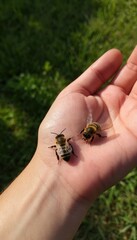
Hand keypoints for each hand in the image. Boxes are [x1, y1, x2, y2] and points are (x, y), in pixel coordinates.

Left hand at [37, 47, 136, 201]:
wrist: (64, 164)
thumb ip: (95, 75)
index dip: (133, 60)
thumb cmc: (62, 129)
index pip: (124, 75)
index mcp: (103, 99)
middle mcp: (121, 108)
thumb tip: (116, 53)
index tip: (136, 47)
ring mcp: (133, 120)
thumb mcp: (73, 93)